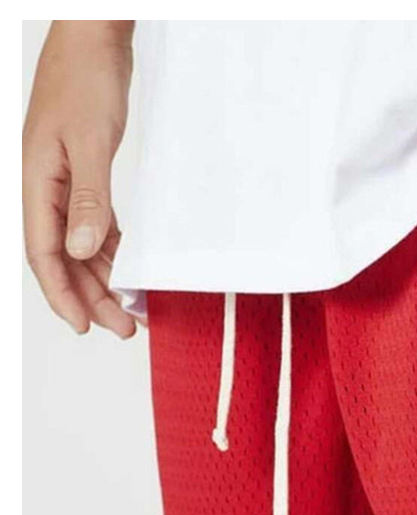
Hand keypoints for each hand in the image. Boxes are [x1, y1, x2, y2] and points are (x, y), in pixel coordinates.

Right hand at [23, 21, 135, 336]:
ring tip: (132, 309)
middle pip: (64, 259)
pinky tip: (129, 268)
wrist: (94, 39)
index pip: (45, 254)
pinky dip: (112, 250)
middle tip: (124, 327)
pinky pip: (97, 225)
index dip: (63, 295)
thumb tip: (80, 249)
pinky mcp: (86, 176)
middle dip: (91, 297)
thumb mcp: (90, 142)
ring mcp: (66, 184)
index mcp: (37, 184)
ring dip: (104, 279)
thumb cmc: (86, 79)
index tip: (86, 327)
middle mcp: (48, 190)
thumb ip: (88, 198)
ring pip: (81, 246)